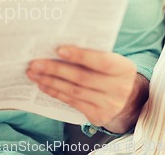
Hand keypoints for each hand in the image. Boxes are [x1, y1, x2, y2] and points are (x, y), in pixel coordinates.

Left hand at [27, 46, 146, 133]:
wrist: (130, 101)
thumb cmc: (112, 73)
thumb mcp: (111, 61)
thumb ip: (92, 55)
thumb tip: (58, 48)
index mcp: (123, 68)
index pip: (101, 61)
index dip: (79, 56)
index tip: (58, 50)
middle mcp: (119, 88)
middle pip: (81, 78)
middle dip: (55, 69)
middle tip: (34, 63)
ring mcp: (109, 105)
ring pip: (74, 91)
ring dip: (50, 82)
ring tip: (34, 74)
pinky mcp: (98, 116)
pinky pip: (72, 102)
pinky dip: (56, 93)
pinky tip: (43, 85)